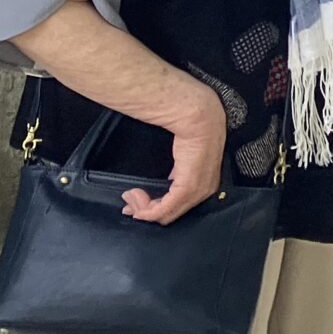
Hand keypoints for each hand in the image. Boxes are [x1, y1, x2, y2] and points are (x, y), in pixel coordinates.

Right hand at [123, 84, 226, 224]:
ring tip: (130, 195)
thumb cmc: (192, 132)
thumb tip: (159, 185)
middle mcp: (205, 191)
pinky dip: (146, 209)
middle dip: (143, 210)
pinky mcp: (187, 188)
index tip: (135, 205)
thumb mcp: (184, 159)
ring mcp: (198, 191)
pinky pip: (163, 210)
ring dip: (142, 208)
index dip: (154, 209)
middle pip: (169, 215)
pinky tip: (135, 196)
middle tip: (127, 203)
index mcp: (204, 184)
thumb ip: (176, 175)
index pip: (179, 208)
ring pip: (165, 215)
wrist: (199, 118)